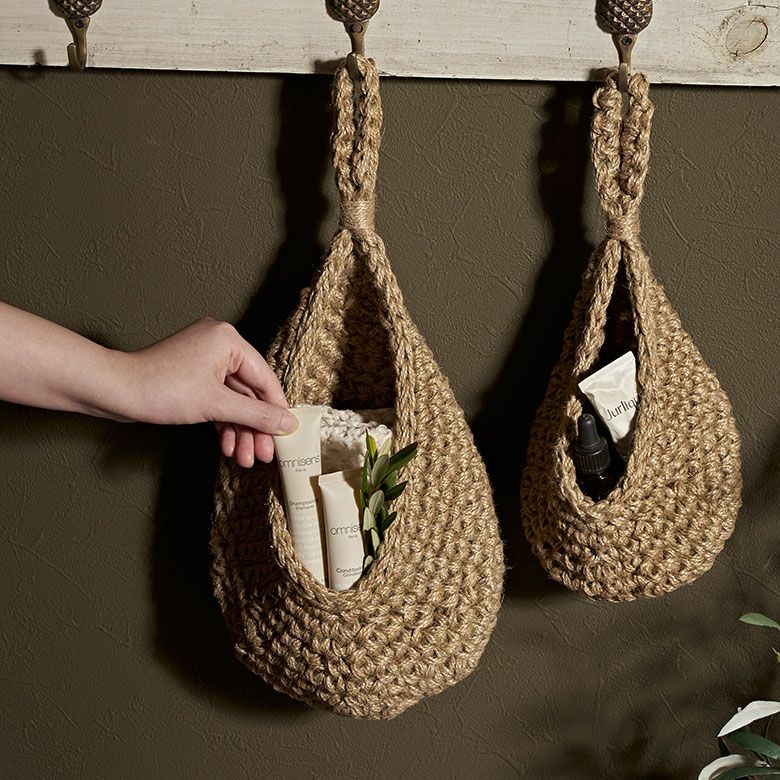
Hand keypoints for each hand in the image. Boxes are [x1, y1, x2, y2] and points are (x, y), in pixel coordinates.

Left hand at [123, 319, 296, 466]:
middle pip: (249, 393)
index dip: (276, 410)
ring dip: (239, 431)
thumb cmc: (160, 388)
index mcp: (228, 340)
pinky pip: (217, 401)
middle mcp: (219, 345)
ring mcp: (204, 361)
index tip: (286, 434)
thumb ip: (257, 414)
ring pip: (233, 401)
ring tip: (244, 458)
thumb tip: (287, 423)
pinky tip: (228, 447)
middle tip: (263, 454)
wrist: (114, 392)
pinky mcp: (192, 377)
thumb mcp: (216, 405)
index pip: (265, 378)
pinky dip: (223, 423)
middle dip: (254, 428)